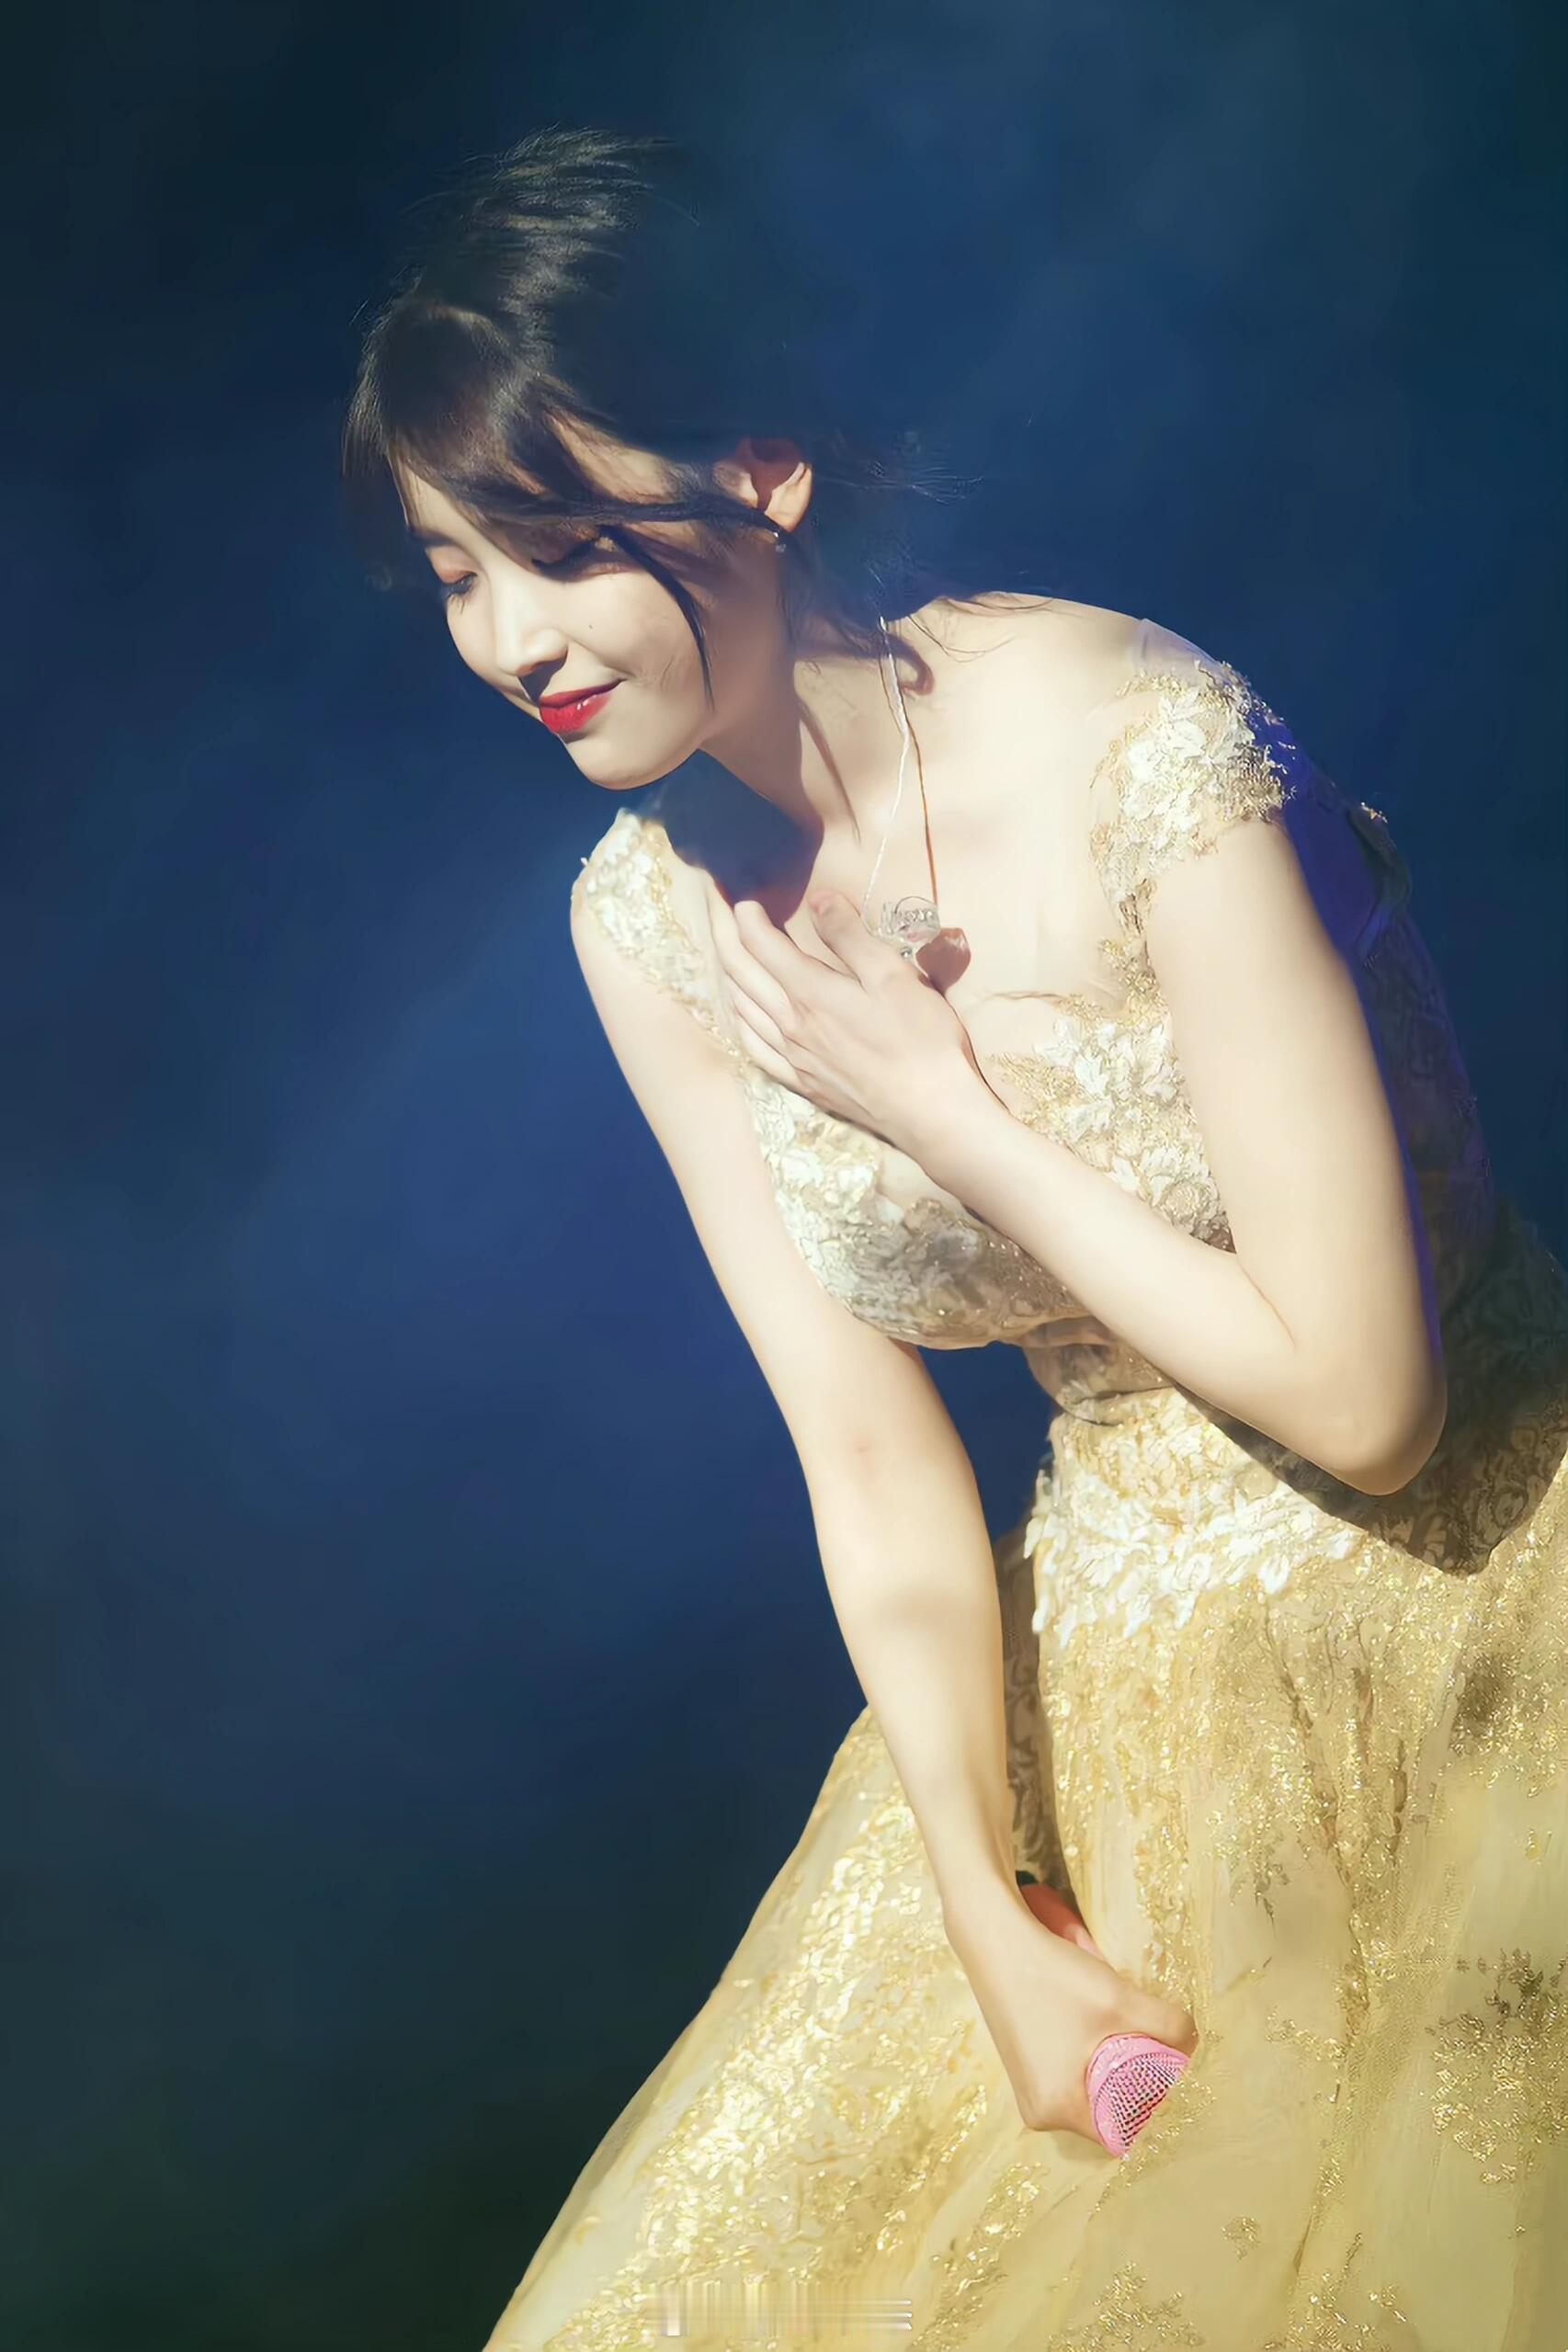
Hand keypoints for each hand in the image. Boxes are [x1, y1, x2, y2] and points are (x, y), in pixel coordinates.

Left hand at [710, 888, 986, 1156]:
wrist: (932, 1113)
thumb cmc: (922, 1041)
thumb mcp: (894, 977)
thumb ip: (851, 937)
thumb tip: (817, 899)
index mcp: (811, 993)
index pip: (759, 943)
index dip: (741, 910)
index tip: (734, 885)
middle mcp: (790, 1024)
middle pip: (739, 970)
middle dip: (722, 930)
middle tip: (713, 900)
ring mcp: (792, 1057)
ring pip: (741, 1007)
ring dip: (727, 970)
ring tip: (725, 946)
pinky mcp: (802, 1082)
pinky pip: (754, 1046)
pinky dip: (740, 1018)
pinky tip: (741, 1011)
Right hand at [946, 1893, 1198, 2141]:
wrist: (994, 1937)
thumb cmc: (1053, 1976)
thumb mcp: (1120, 2000)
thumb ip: (1169, 2027)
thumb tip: (1192, 2043)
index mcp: (1057, 2111)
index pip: (1124, 2130)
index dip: (1152, 2104)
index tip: (1167, 2069)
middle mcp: (1038, 2112)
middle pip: (1107, 2111)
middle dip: (1133, 2081)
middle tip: (1148, 2043)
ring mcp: (1026, 2089)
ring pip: (1090, 2090)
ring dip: (1112, 2064)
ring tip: (1118, 2026)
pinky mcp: (1023, 2066)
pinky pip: (1070, 2075)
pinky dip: (1089, 2054)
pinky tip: (1093, 2020)